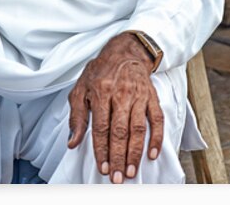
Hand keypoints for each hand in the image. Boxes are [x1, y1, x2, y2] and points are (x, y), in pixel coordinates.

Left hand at [67, 32, 163, 183]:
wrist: (125, 52)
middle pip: (120, 130)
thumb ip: (76, 116)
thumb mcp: (81, 88)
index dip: (102, 149)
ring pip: (138, 129)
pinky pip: (157, 120)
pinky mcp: (152, 97)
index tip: (103, 168)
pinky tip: (152, 154)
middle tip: (117, 177)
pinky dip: (157, 139)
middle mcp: (121, 93)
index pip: (101, 126)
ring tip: (131, 171)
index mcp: (101, 90)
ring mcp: (139, 95)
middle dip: (118, 157)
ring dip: (135, 153)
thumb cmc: (100, 72)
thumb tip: (72, 142)